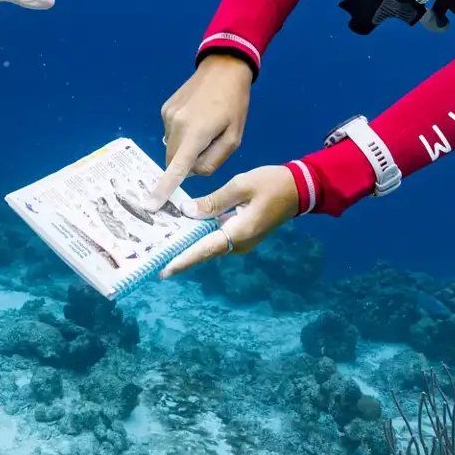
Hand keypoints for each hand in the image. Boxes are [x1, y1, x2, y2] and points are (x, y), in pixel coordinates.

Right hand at [151, 54, 253, 205]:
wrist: (223, 68)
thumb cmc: (234, 104)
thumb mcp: (234, 138)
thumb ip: (213, 161)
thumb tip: (192, 172)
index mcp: (195, 133)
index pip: (176, 169)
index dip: (163, 189)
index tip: (150, 206)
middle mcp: (175, 125)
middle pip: (173, 161)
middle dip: (186, 165)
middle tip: (209, 148)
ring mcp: (167, 116)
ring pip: (172, 148)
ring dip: (185, 148)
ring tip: (205, 129)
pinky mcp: (165, 109)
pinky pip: (171, 133)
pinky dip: (182, 135)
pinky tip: (197, 120)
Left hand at [160, 166, 299, 279]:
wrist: (299, 188)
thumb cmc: (271, 184)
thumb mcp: (240, 186)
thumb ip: (212, 201)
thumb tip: (186, 212)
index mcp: (238, 233)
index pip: (204, 250)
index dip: (183, 260)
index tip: (164, 271)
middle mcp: (238, 243)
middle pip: (204, 251)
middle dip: (180, 253)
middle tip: (154, 255)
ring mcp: (241, 240)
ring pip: (209, 244)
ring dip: (188, 244)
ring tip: (163, 242)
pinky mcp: (241, 233)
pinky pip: (216, 237)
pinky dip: (200, 234)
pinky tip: (185, 226)